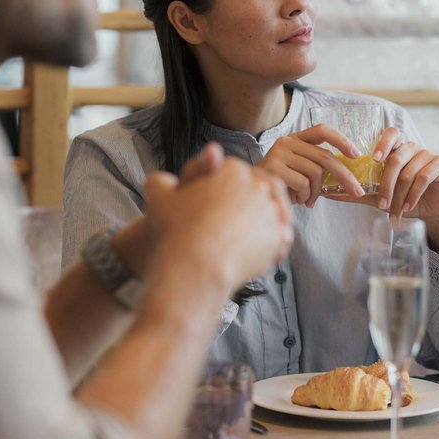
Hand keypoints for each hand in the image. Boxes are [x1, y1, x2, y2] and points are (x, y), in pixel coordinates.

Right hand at [144, 146, 293, 292]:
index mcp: (231, 169)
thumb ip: (162, 179)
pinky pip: (281, 237)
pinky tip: (258, 252)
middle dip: (254, 201)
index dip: (232, 187)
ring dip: (265, 221)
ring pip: (274, 212)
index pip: (238, 173)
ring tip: (248, 238)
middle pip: (260, 189)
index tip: (224, 201)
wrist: (192, 269)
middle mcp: (256, 186)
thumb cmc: (173, 231)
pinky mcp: (279, 237)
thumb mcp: (158, 195)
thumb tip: (177, 174)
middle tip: (242, 220)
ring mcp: (270, 211)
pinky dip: (273, 243)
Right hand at [259, 124, 364, 206]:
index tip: (356, 155)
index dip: (342, 140)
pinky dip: (304, 196)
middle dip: (345, 176)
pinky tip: (297, 199)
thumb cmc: (284, 183)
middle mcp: (287, 141)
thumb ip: (319, 166)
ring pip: (315, 173)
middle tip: (357, 192)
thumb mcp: (302, 169)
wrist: (254, 192)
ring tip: (308, 199)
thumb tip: (350, 177)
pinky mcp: (273, 167)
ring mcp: (279, 153)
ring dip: (316, 192)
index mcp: (297, 138)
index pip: (322, 130)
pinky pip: (302, 183)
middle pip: (325, 157)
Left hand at [328, 128, 438, 252]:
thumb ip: (358, 192)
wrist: (433, 212)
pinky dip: (413, 194)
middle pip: (397, 156)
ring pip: (409, 171)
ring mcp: (428, 154)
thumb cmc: (405, 199)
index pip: (390, 134)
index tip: (373, 159)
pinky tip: (408, 207)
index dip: (382, 143)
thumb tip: (328, 193)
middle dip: (386, 182)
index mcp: (397, 150)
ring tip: (393, 211)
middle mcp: (413, 148)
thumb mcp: (379, 197)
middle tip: (380, 202)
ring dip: (399, 195)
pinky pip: (424, 176)